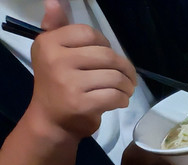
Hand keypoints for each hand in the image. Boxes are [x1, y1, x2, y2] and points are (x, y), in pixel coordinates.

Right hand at [24, 0, 136, 140]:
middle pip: (107, 55)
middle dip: (125, 67)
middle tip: (129, 78)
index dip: (106, 45)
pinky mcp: (82, 104)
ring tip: (125, 90)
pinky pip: (114, 96)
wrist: (51, 120)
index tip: (109, 58)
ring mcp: (69, 82)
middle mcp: (56, 60)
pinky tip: (120, 101)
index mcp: (49, 43)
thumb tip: (54, 1)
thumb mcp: (52, 53)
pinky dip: (123, 99)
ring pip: (114, 77)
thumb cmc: (56, 84)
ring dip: (127, 85)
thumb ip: (57, 28)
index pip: (88, 33)